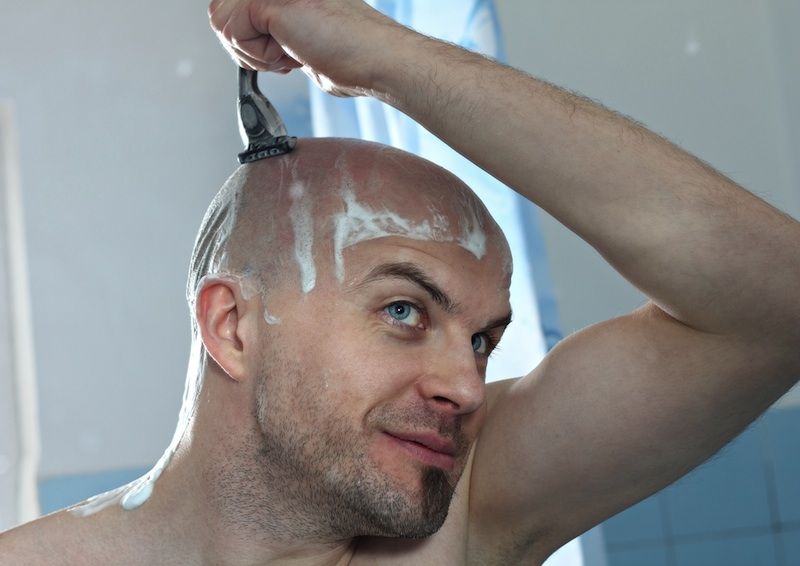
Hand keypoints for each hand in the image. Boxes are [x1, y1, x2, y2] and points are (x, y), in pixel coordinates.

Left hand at [208, 0, 403, 96]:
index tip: (284, 49)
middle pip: (219, 11)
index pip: (233, 7)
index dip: (247, 36)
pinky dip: (260, 56)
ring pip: (221, 21)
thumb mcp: (300, 37)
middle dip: (244, 45)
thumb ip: (273, 29)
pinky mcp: (269, 1)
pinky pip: (233, 33)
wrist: (378, 59)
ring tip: (290, 51)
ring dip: (253, 51)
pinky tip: (293, 51)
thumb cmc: (352, 54)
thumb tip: (250, 39)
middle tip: (285, 53)